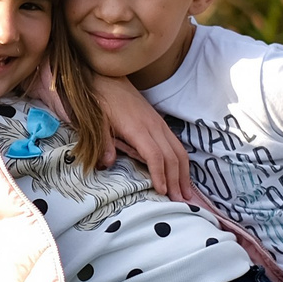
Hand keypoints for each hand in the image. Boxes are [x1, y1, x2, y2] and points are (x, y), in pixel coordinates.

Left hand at [96, 73, 194, 201]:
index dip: (160, 175)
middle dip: (177, 181)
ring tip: (187, 193)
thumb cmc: (101, 101)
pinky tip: (182, 174)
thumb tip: (107, 164)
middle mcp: (154, 127)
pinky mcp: (160, 123)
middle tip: (180, 202)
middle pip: (171, 157)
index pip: (155, 156)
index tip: (162, 192)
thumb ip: (102, 142)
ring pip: (179, 151)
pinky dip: (182, 162)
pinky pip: (176, 145)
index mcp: (138, 129)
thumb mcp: (96, 122)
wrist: (108, 79)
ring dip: (184, 174)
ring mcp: (159, 125)